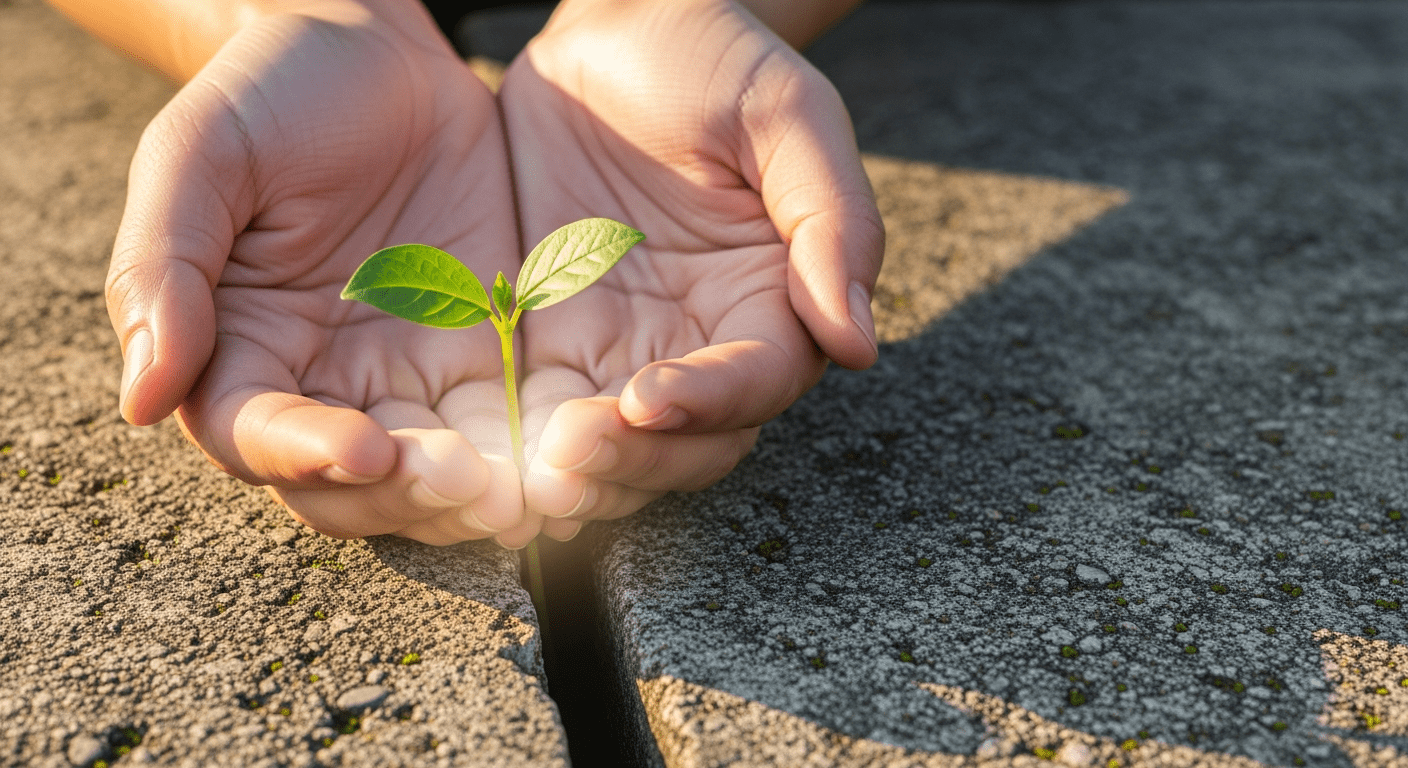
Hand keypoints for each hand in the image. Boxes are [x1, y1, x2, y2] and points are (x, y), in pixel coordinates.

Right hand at [107, 2, 532, 544]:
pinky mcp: (483, 355)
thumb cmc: (269, 94)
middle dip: (409, 499)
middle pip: (352, 487)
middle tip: (473, 488)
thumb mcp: (200, 156)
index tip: (368, 450)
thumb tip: (142, 398)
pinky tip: (577, 448)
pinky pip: (510, 423)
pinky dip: (537, 452)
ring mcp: (407, 377)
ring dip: (480, 496)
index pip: (257, 437)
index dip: (305, 456)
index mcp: (238, 352)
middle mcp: (322, 385)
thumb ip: (162, 268)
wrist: (372, 46)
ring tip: (533, 491)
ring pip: (436, 478)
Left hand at [499, 0, 884, 531]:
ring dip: (582, 469)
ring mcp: (628, 346)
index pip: (760, 381)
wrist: (617, 25)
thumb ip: (830, 221)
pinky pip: (543, 409)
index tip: (651, 397)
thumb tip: (857, 341)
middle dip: (639, 459)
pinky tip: (483, 445)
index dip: (713, 402)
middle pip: (693, 442)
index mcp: (773, 299)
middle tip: (572, 450)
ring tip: (529, 465)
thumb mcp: (786, 117)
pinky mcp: (557, 338)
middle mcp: (705, 341)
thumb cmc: (714, 60)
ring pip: (620, 447)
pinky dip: (521, 441)